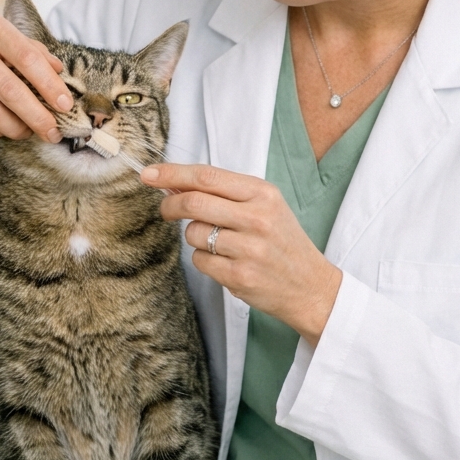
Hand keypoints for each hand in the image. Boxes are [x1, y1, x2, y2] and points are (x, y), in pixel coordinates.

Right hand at [0, 15, 73, 151]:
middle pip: (11, 91)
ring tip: (28, 132)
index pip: (28, 59)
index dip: (50, 86)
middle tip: (54, 133)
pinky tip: (2, 130)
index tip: (66, 106)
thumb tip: (59, 70)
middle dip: (38, 117)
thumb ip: (29, 49)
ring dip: (15, 129)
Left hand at [142, 164, 342, 345]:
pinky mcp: (240, 276)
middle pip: (193, 202)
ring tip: (217, 243)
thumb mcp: (263, 206)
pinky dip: (204, 260)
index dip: (172, 174)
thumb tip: (174, 183)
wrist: (310, 286)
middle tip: (164, 209)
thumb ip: (223, 193)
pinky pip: (200, 261)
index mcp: (263, 194)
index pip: (207, 176)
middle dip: (170, 204)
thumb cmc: (281, 241)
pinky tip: (225, 262)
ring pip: (193, 233)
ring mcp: (249, 249)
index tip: (149, 174)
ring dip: (193, 236)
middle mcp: (257, 218)